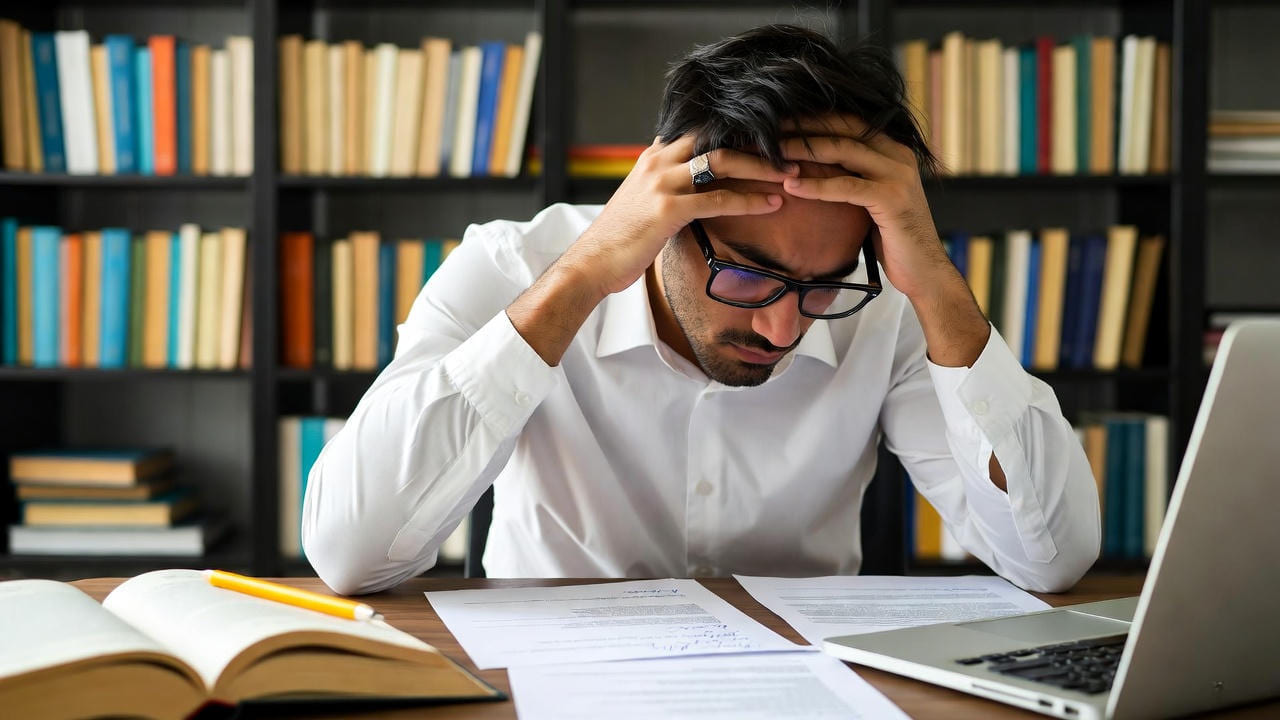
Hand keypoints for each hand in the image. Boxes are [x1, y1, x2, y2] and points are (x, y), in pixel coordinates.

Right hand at [563, 135, 796, 298]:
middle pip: (717, 136)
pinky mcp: (667, 208)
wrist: (592, 262)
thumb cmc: (622, 238)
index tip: (772, 136)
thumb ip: (671, 184)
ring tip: (790, 177)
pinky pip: (718, 199)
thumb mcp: (645, 200)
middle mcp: (658, 160)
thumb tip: (700, 184)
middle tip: (791, 152)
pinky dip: (749, 200)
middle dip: (758, 142)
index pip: (703, 128)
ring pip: (721, 161)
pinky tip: (772, 205)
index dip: (739, 130)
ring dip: (761, 167)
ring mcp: (661, 182)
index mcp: (655, 155)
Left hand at [777, 115, 955, 301]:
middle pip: (844, 128)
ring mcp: (897, 175)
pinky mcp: (891, 198)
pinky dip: (816, 185)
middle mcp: (898, 155)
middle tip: (767, 130)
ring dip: (803, 150)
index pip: (850, 122)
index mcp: (894, 150)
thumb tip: (816, 167)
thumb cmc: (893, 238)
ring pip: (843, 150)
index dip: (814, 118)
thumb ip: (855, 177)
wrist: (925, 270)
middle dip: (804, 127)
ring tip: (771, 153)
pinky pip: (846, 186)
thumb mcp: (873, 199)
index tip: (781, 120)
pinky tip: (790, 185)